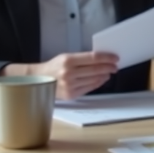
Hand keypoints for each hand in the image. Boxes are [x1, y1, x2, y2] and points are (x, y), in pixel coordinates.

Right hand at [2, 51, 118, 99]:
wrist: (38, 80)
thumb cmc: (54, 67)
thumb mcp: (65, 57)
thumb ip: (82, 58)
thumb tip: (102, 59)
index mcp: (68, 61)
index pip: (93, 58)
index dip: (107, 57)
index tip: (115, 58)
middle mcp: (69, 73)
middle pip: (96, 69)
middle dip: (109, 67)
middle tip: (115, 66)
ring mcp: (70, 85)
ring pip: (94, 79)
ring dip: (105, 75)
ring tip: (109, 72)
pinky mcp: (71, 95)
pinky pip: (89, 88)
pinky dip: (98, 83)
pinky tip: (101, 79)